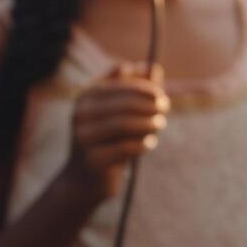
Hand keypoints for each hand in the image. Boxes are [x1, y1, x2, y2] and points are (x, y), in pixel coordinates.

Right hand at [62, 63, 167, 199]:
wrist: (84, 179)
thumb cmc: (108, 137)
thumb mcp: (119, 110)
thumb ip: (136, 87)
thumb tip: (152, 66)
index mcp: (86, 97)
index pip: (123, 86)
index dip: (147, 89)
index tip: (161, 96)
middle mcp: (81, 115)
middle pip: (127, 105)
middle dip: (151, 106)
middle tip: (165, 110)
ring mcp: (84, 138)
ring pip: (127, 125)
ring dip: (150, 123)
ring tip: (159, 124)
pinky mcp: (93, 160)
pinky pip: (127, 147)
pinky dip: (144, 143)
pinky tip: (149, 143)